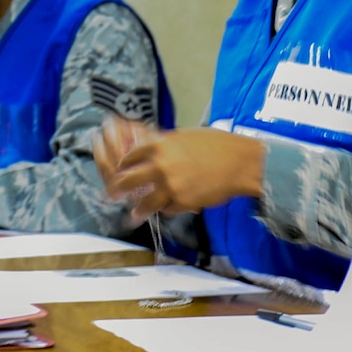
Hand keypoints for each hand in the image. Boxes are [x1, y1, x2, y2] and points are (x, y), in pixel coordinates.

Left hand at [96, 119, 264, 222]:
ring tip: (133, 215)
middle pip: (128, 180)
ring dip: (138, 210)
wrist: (239, 162)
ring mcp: (170, 186)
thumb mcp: (185, 137)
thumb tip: (152, 150)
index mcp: (160, 145)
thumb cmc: (216, 144)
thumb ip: (166, 145)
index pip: (130, 155)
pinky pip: (168, 209)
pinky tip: (167, 210)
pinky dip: (167, 209)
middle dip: (117, 189)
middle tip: (112, 194)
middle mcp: (161, 166)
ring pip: (145, 203)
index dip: (123, 163)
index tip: (120, 168)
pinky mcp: (183, 202)